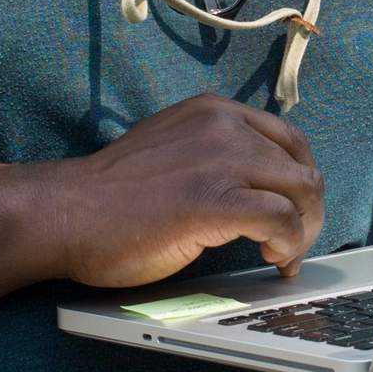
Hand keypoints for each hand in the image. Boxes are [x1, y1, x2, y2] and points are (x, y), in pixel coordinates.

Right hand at [34, 93, 324, 287]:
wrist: (64, 213)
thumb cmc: (110, 196)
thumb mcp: (174, 151)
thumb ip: (215, 157)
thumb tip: (260, 189)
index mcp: (213, 112)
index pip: (289, 140)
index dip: (300, 182)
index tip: (293, 213)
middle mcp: (223, 127)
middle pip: (301, 168)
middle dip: (308, 212)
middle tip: (293, 246)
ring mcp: (220, 161)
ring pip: (300, 191)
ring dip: (303, 231)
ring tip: (282, 256)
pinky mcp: (214, 201)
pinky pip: (280, 219)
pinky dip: (287, 243)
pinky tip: (270, 259)